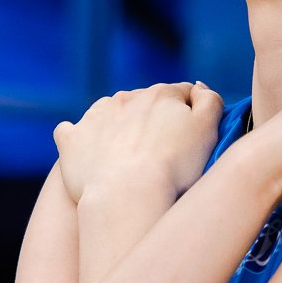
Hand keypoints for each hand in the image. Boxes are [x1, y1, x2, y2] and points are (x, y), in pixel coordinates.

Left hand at [55, 83, 225, 204]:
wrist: (127, 195)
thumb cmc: (174, 165)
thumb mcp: (207, 129)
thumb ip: (210, 101)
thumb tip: (198, 87)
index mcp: (160, 94)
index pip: (181, 94)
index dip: (189, 114)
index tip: (192, 137)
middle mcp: (124, 97)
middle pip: (145, 103)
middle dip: (153, 120)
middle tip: (163, 153)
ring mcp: (94, 117)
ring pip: (110, 112)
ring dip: (119, 126)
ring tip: (128, 158)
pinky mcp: (71, 140)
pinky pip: (72, 131)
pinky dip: (80, 138)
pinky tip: (89, 153)